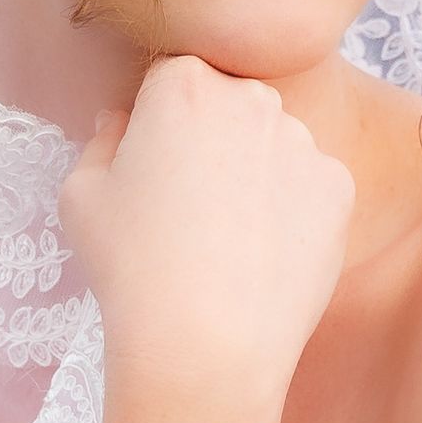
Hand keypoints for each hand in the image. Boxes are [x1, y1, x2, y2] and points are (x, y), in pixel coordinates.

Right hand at [60, 58, 353, 422]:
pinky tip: (263, 255)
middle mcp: (252, 98)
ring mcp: (303, 142)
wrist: (207, 344)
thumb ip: (102, 141)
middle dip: (211, 138)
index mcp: (183, 85)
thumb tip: (122, 122)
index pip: (171, 78)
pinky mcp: (339, 187)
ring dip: (254, 172)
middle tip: (189, 206)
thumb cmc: (132, 268)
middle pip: (229, 102)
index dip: (158, 120)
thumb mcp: (82, 196)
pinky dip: (290, 211)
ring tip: (227, 239)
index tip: (152, 165)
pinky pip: (309, 186)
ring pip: (273, 144)